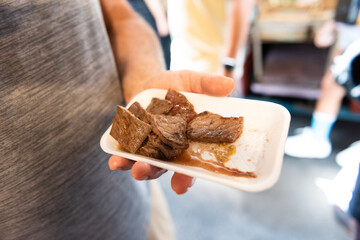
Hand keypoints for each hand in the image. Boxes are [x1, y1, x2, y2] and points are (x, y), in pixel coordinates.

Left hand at [109, 70, 233, 193]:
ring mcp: (150, 147)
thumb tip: (229, 85)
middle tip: (144, 172)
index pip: (190, 166)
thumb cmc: (177, 86)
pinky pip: (127, 153)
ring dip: (136, 168)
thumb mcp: (191, 81)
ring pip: (144, 164)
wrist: (151, 82)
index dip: (186, 178)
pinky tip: (115, 159)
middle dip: (153, 172)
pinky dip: (121, 158)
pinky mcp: (134, 141)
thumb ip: (207, 84)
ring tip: (129, 167)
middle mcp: (169, 150)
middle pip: (163, 169)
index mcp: (189, 142)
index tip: (181, 185)